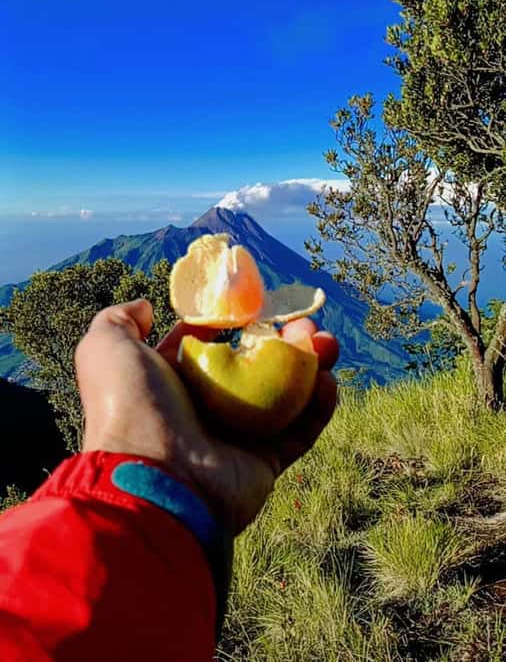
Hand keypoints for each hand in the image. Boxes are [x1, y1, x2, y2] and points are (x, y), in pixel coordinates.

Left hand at [76, 299, 337, 534]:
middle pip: (255, 366)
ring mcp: (237, 437)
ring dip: (310, 367)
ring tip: (326, 342)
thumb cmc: (130, 406)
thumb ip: (118, 320)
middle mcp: (206, 409)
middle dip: (284, 340)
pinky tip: (329, 381)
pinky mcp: (264, 463)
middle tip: (305, 323)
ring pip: (285, 395)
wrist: (154, 477)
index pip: (209, 345)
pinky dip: (319, 407)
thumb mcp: (106, 349)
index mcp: (172, 383)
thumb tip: (145, 308)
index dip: (234, 322)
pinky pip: (300, 432)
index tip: (256, 305)